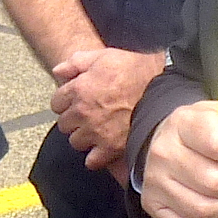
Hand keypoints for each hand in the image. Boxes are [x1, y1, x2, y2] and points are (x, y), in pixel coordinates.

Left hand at [50, 47, 164, 180]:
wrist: (161, 87)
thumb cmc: (134, 70)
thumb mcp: (103, 56)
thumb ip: (76, 62)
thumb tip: (58, 71)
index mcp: (79, 90)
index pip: (56, 103)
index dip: (67, 101)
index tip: (77, 101)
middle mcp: (83, 112)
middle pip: (64, 124)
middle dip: (74, 119)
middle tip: (89, 114)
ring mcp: (96, 132)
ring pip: (76, 142)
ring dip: (84, 137)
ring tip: (98, 129)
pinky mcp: (111, 148)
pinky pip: (92, 161)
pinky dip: (96, 156)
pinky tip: (103, 147)